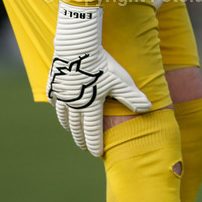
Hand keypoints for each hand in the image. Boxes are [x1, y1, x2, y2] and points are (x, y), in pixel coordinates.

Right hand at [46, 2, 151, 156]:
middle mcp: (74, 106)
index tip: (97, 153)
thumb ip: (132, 96)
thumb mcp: (120, 80)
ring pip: (65, 118)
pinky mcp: (53, 86)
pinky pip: (55, 102)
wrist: (78, 47)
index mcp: (90, 107)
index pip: (93, 132)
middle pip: (77, 129)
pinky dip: (60, 109)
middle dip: (82, 139)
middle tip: (85, 147)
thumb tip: (147, 108)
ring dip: (70, 127)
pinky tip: (62, 109)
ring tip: (74, 131)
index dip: (95, 144)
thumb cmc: (102, 64)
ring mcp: (62, 97)